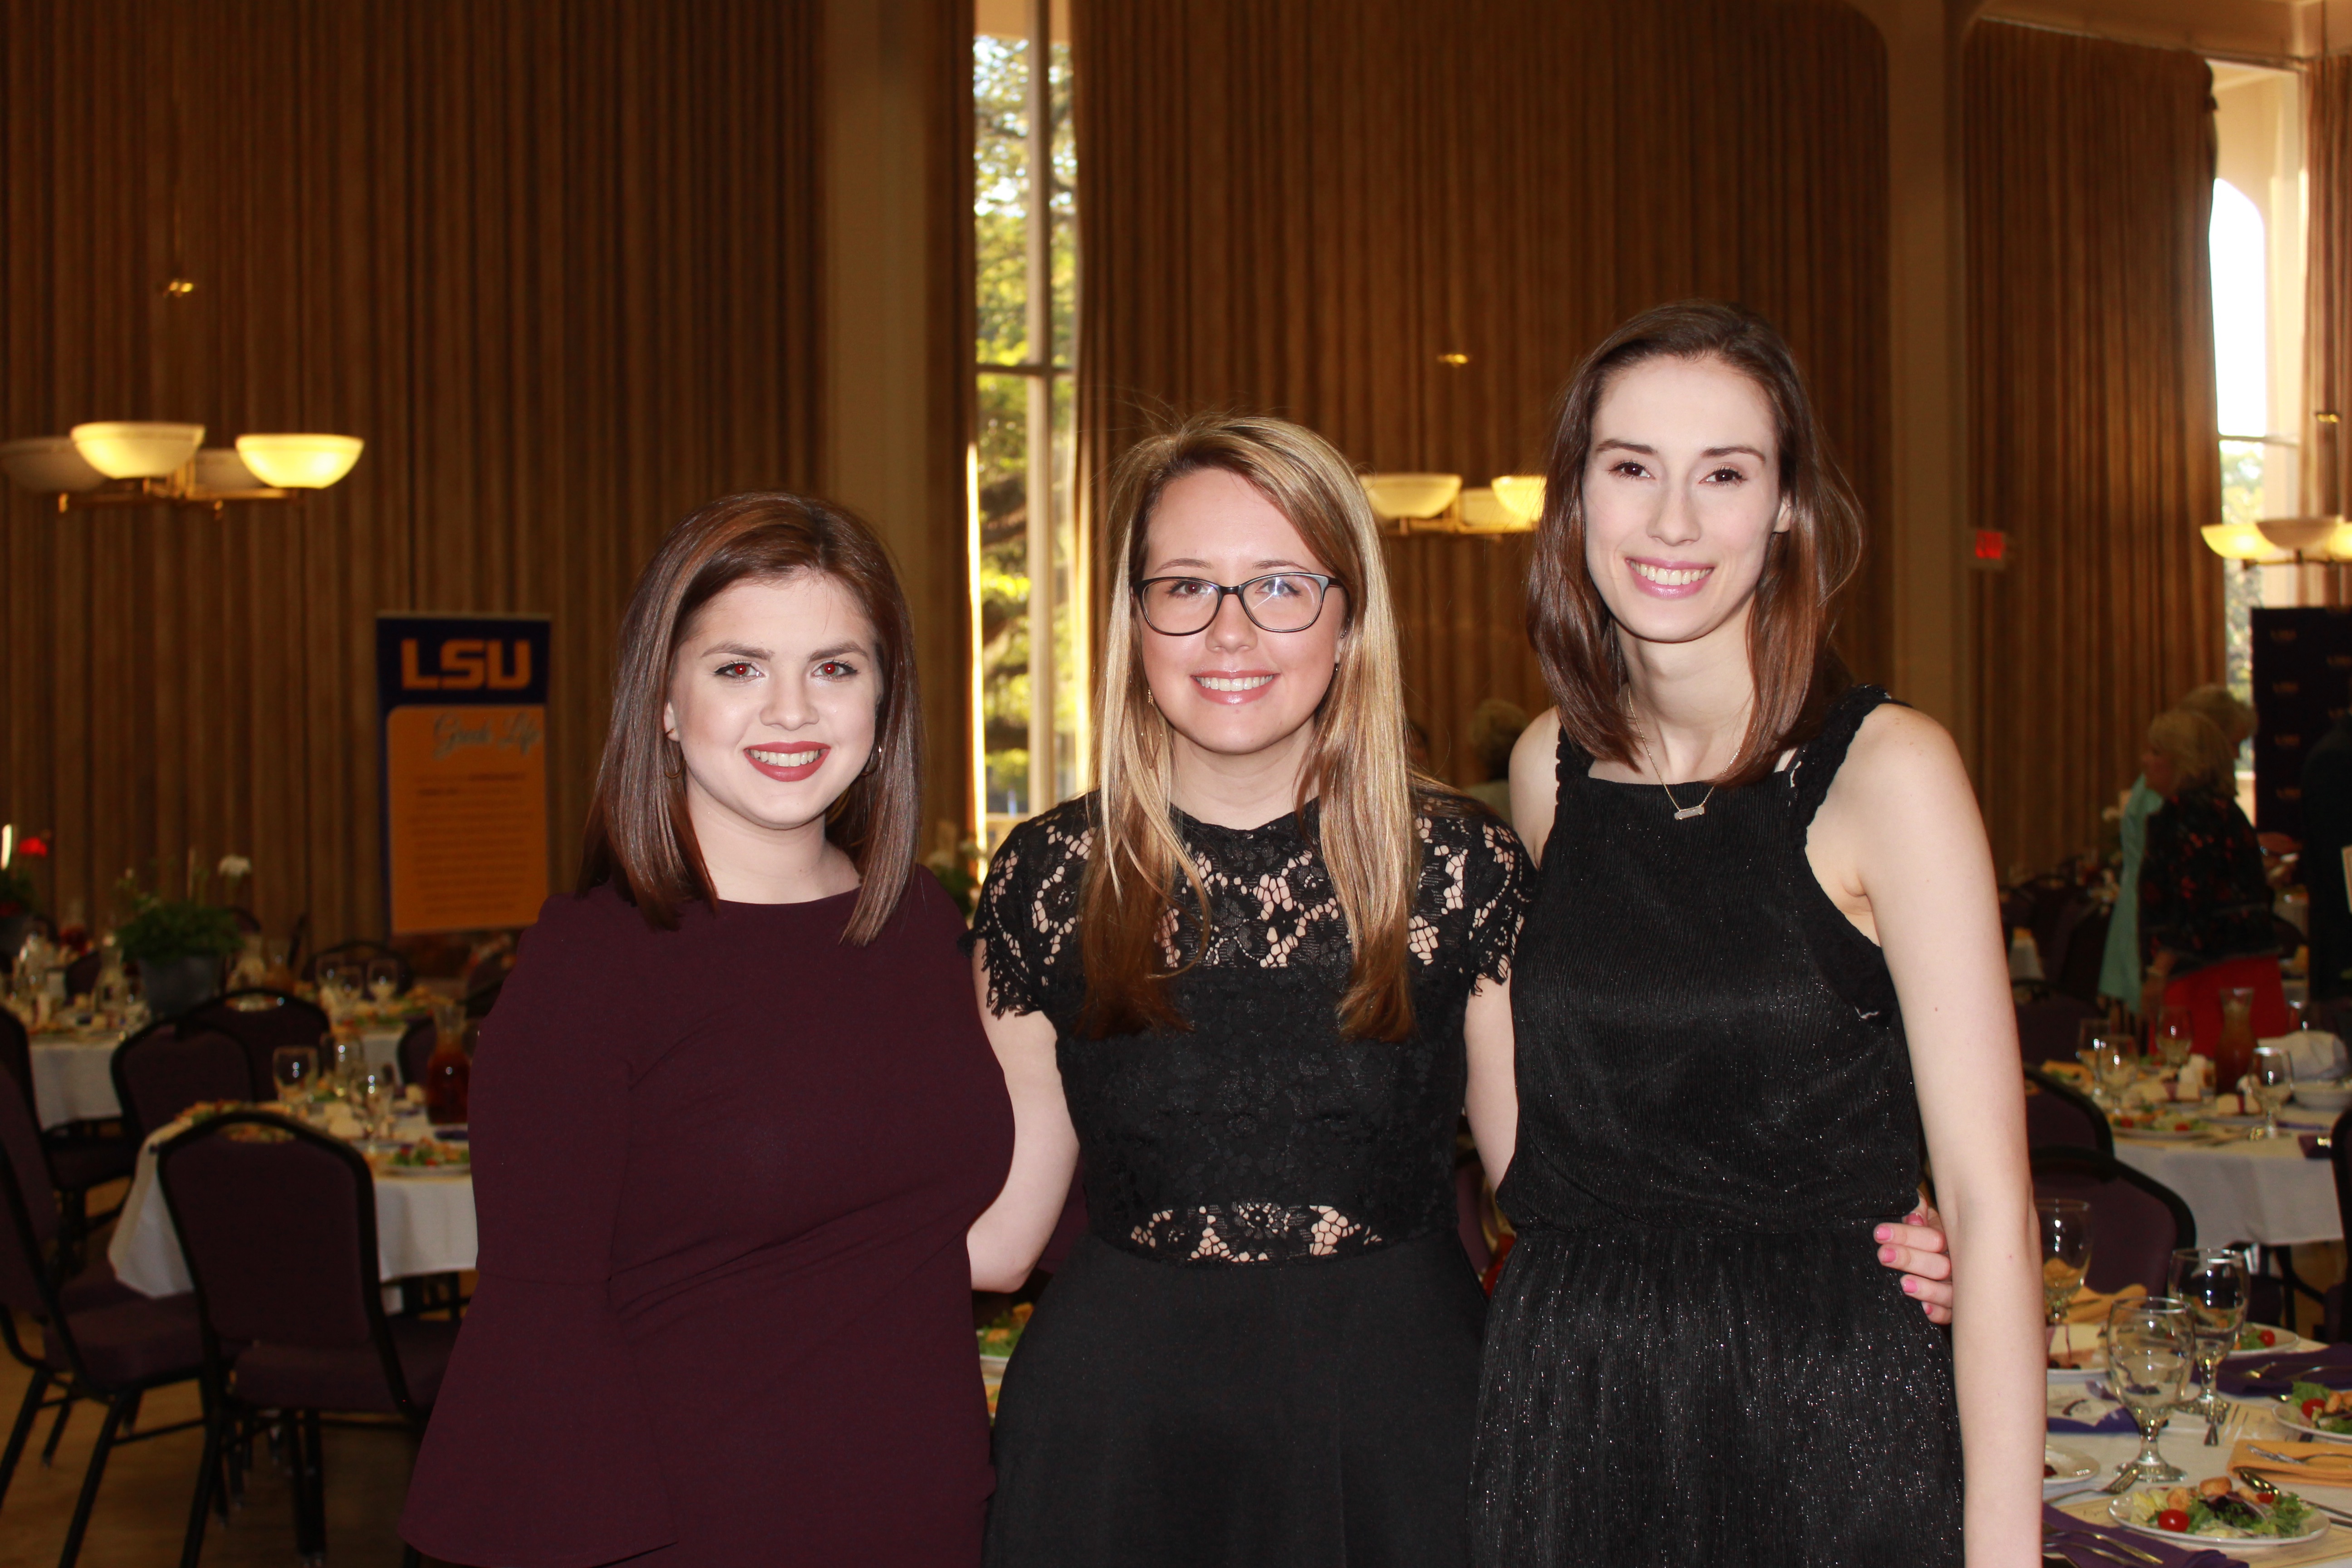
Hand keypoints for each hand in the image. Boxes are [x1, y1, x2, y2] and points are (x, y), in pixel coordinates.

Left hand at [1875, 1204, 1953, 1324]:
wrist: (1943, 1252)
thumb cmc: (1925, 1234)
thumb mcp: (1923, 1218)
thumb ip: (1917, 1211)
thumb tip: (1913, 1217)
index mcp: (1950, 1238)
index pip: (1933, 1238)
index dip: (1907, 1235)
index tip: (1880, 1233)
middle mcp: (1958, 1264)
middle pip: (1941, 1265)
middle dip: (1911, 1259)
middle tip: (1883, 1255)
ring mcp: (1960, 1288)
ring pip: (1949, 1292)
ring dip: (1928, 1289)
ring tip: (1904, 1284)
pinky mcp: (1956, 1308)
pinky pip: (1952, 1314)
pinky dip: (1940, 1312)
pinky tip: (1925, 1310)